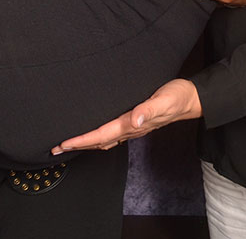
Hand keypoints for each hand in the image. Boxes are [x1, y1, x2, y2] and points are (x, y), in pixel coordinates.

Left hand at [52, 79, 200, 153]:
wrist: (191, 99)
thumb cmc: (177, 96)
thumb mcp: (165, 100)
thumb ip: (150, 110)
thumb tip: (135, 120)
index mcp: (133, 123)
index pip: (101, 134)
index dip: (82, 139)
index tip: (63, 144)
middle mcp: (131, 128)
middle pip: (98, 141)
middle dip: (77, 145)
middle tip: (55, 149)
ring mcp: (133, 127)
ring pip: (104, 140)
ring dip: (86, 143)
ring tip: (68, 145)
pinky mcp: (135, 122)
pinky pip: (112, 134)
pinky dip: (98, 137)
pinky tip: (94, 135)